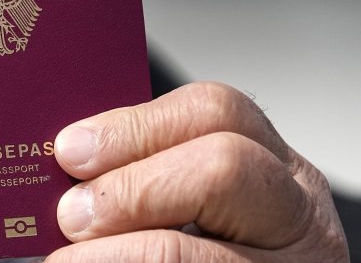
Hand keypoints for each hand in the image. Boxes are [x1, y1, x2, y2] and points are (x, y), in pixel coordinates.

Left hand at [48, 81, 347, 260]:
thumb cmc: (195, 249)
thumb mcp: (191, 204)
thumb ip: (144, 177)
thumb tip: (61, 165)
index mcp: (275, 169)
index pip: (214, 112)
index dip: (133, 127)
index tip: (70, 150)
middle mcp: (300, 218)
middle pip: (223, 166)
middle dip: (132, 188)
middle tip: (70, 215)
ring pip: (196, 251)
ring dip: (118, 253)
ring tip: (69, 260)